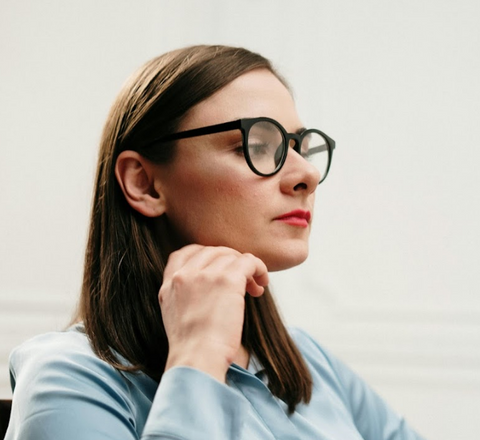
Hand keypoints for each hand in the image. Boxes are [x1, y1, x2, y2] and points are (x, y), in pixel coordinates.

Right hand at [159, 244, 268, 381]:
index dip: (206, 255)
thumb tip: (207, 290)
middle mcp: (185, 275)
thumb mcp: (174, 316)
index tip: (220, 266)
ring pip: (232, 257)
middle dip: (230, 261)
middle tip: (242, 280)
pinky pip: (249, 261)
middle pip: (213, 251)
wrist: (197, 360)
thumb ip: (185, 296)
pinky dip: (259, 269)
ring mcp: (205, 275)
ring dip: (246, 269)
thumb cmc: (193, 349)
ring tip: (254, 288)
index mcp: (169, 283)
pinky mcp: (228, 279)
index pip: (185, 253)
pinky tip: (262, 284)